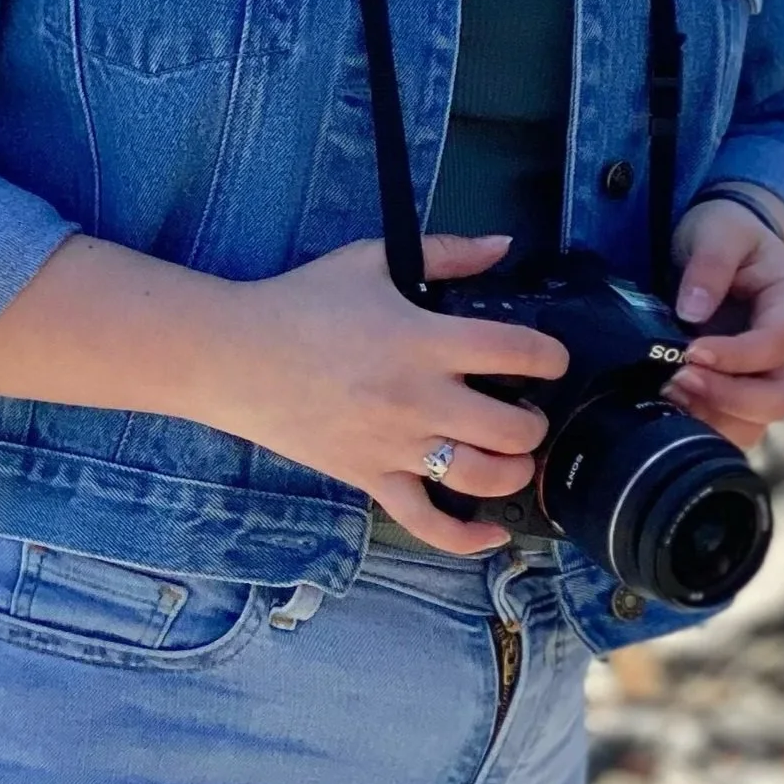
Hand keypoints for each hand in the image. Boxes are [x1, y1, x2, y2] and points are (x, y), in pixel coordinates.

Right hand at [209, 232, 568, 556]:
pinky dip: (467, 538)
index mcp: (424, 339)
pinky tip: (493, 534)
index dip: (551, 357)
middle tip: (525, 412)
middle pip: (512, 428)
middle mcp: (418, 398)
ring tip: (512, 457)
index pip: (518, 352)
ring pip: (483, 478)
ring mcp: (395, 445)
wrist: (232, 354)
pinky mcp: (369, 477)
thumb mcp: (373, 260)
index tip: (550, 360)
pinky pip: (427, 523)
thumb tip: (504, 244)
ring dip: (514, 472)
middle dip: (534, 422)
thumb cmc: (301, 302)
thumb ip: (446, 251)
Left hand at [664, 197, 783, 448]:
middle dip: (725, 397)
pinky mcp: (742, 395)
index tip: (690, 350)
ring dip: (710, 418)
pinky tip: (667, 404)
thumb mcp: (720, 229)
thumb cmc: (727, 233)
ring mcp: (768, 378)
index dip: (735, 356)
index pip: (776, 345)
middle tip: (676, 379)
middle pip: (777, 399)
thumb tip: (692, 311)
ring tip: (666, 391)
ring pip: (754, 424)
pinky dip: (700, 425)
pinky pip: (730, 428)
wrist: (724, 247)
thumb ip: (711, 262)